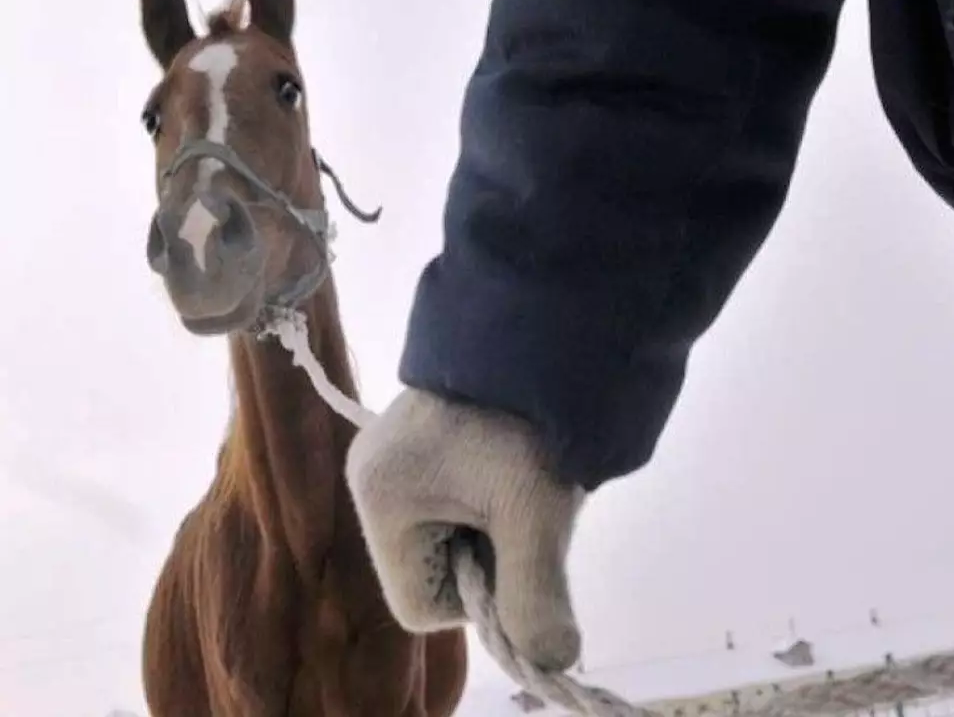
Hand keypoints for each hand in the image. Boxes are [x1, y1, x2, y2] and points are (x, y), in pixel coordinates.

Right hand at [345, 387, 585, 670]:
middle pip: (432, 573)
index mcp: (381, 501)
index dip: (477, 600)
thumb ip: (536, 597)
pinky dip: (492, 499)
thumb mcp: (536, 513)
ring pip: (447, 538)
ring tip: (526, 479)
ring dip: (496, 527)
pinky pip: (452, 502)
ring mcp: (391, 457)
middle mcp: (371, 481)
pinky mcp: (418, 440)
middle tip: (528, 508)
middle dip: (489, 558)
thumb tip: (552, 661)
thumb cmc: (528, 419)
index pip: (420, 608)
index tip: (518, 549)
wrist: (544, 322)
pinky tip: (516, 464)